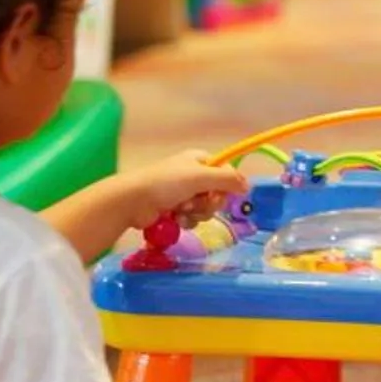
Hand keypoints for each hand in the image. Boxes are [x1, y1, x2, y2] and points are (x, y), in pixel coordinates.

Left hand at [124, 154, 248, 227]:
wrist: (132, 201)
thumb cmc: (166, 183)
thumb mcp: (200, 177)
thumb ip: (228, 180)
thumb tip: (248, 186)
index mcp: (198, 161)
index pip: (225, 172)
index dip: (226, 185)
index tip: (222, 194)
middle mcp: (192, 175)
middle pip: (217, 193)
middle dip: (208, 203)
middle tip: (195, 203)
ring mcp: (182, 194)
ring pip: (205, 209)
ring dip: (196, 213)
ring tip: (180, 210)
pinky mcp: (173, 210)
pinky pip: (192, 218)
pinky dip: (186, 220)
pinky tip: (175, 218)